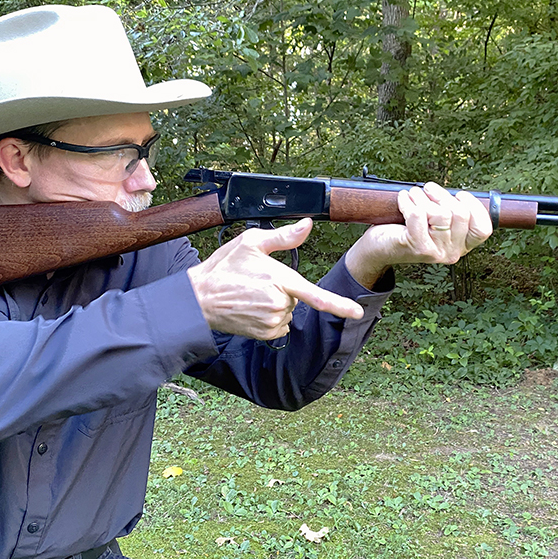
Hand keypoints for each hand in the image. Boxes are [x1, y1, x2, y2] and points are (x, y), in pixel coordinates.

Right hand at [187, 218, 364, 339]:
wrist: (200, 299)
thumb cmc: (224, 267)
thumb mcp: (252, 242)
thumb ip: (284, 236)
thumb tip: (308, 225)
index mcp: (280, 280)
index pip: (316, 296)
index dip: (340, 305)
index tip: (357, 312)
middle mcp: (279, 303)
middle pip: (297, 297)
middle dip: (283, 289)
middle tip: (257, 282)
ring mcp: (272, 321)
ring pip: (288, 311)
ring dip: (276, 303)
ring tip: (251, 295)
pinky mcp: (265, 333)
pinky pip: (280, 324)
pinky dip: (271, 317)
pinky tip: (252, 308)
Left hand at [345, 182, 492, 287]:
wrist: (379, 249)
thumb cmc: (407, 231)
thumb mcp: (435, 223)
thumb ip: (450, 211)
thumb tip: (456, 193)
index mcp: (462, 246)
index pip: (483, 229)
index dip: (474, 206)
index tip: (459, 195)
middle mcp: (452, 253)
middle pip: (460, 213)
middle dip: (442, 195)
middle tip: (427, 189)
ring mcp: (436, 252)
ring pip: (440, 212)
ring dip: (422, 197)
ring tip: (413, 195)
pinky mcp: (418, 248)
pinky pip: (419, 215)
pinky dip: (408, 202)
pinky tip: (403, 199)